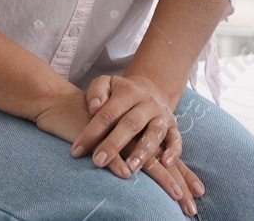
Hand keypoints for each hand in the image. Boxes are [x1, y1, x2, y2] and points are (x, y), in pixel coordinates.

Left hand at [76, 74, 202, 212]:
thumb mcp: (107, 83)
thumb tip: (93, 107)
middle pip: (131, 124)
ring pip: (154, 133)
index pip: (108, 113)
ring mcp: (162, 115)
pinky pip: (177, 140)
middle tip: (97, 162)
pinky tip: (165, 164)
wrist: (151, 89)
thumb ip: (97, 91)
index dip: (92, 132)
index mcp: (129, 91)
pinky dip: (174, 152)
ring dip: (142, 152)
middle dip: (114, 144)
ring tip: (129, 169)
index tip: (77, 150)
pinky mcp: (173, 127)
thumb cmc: (121, 93)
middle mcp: (147, 103)